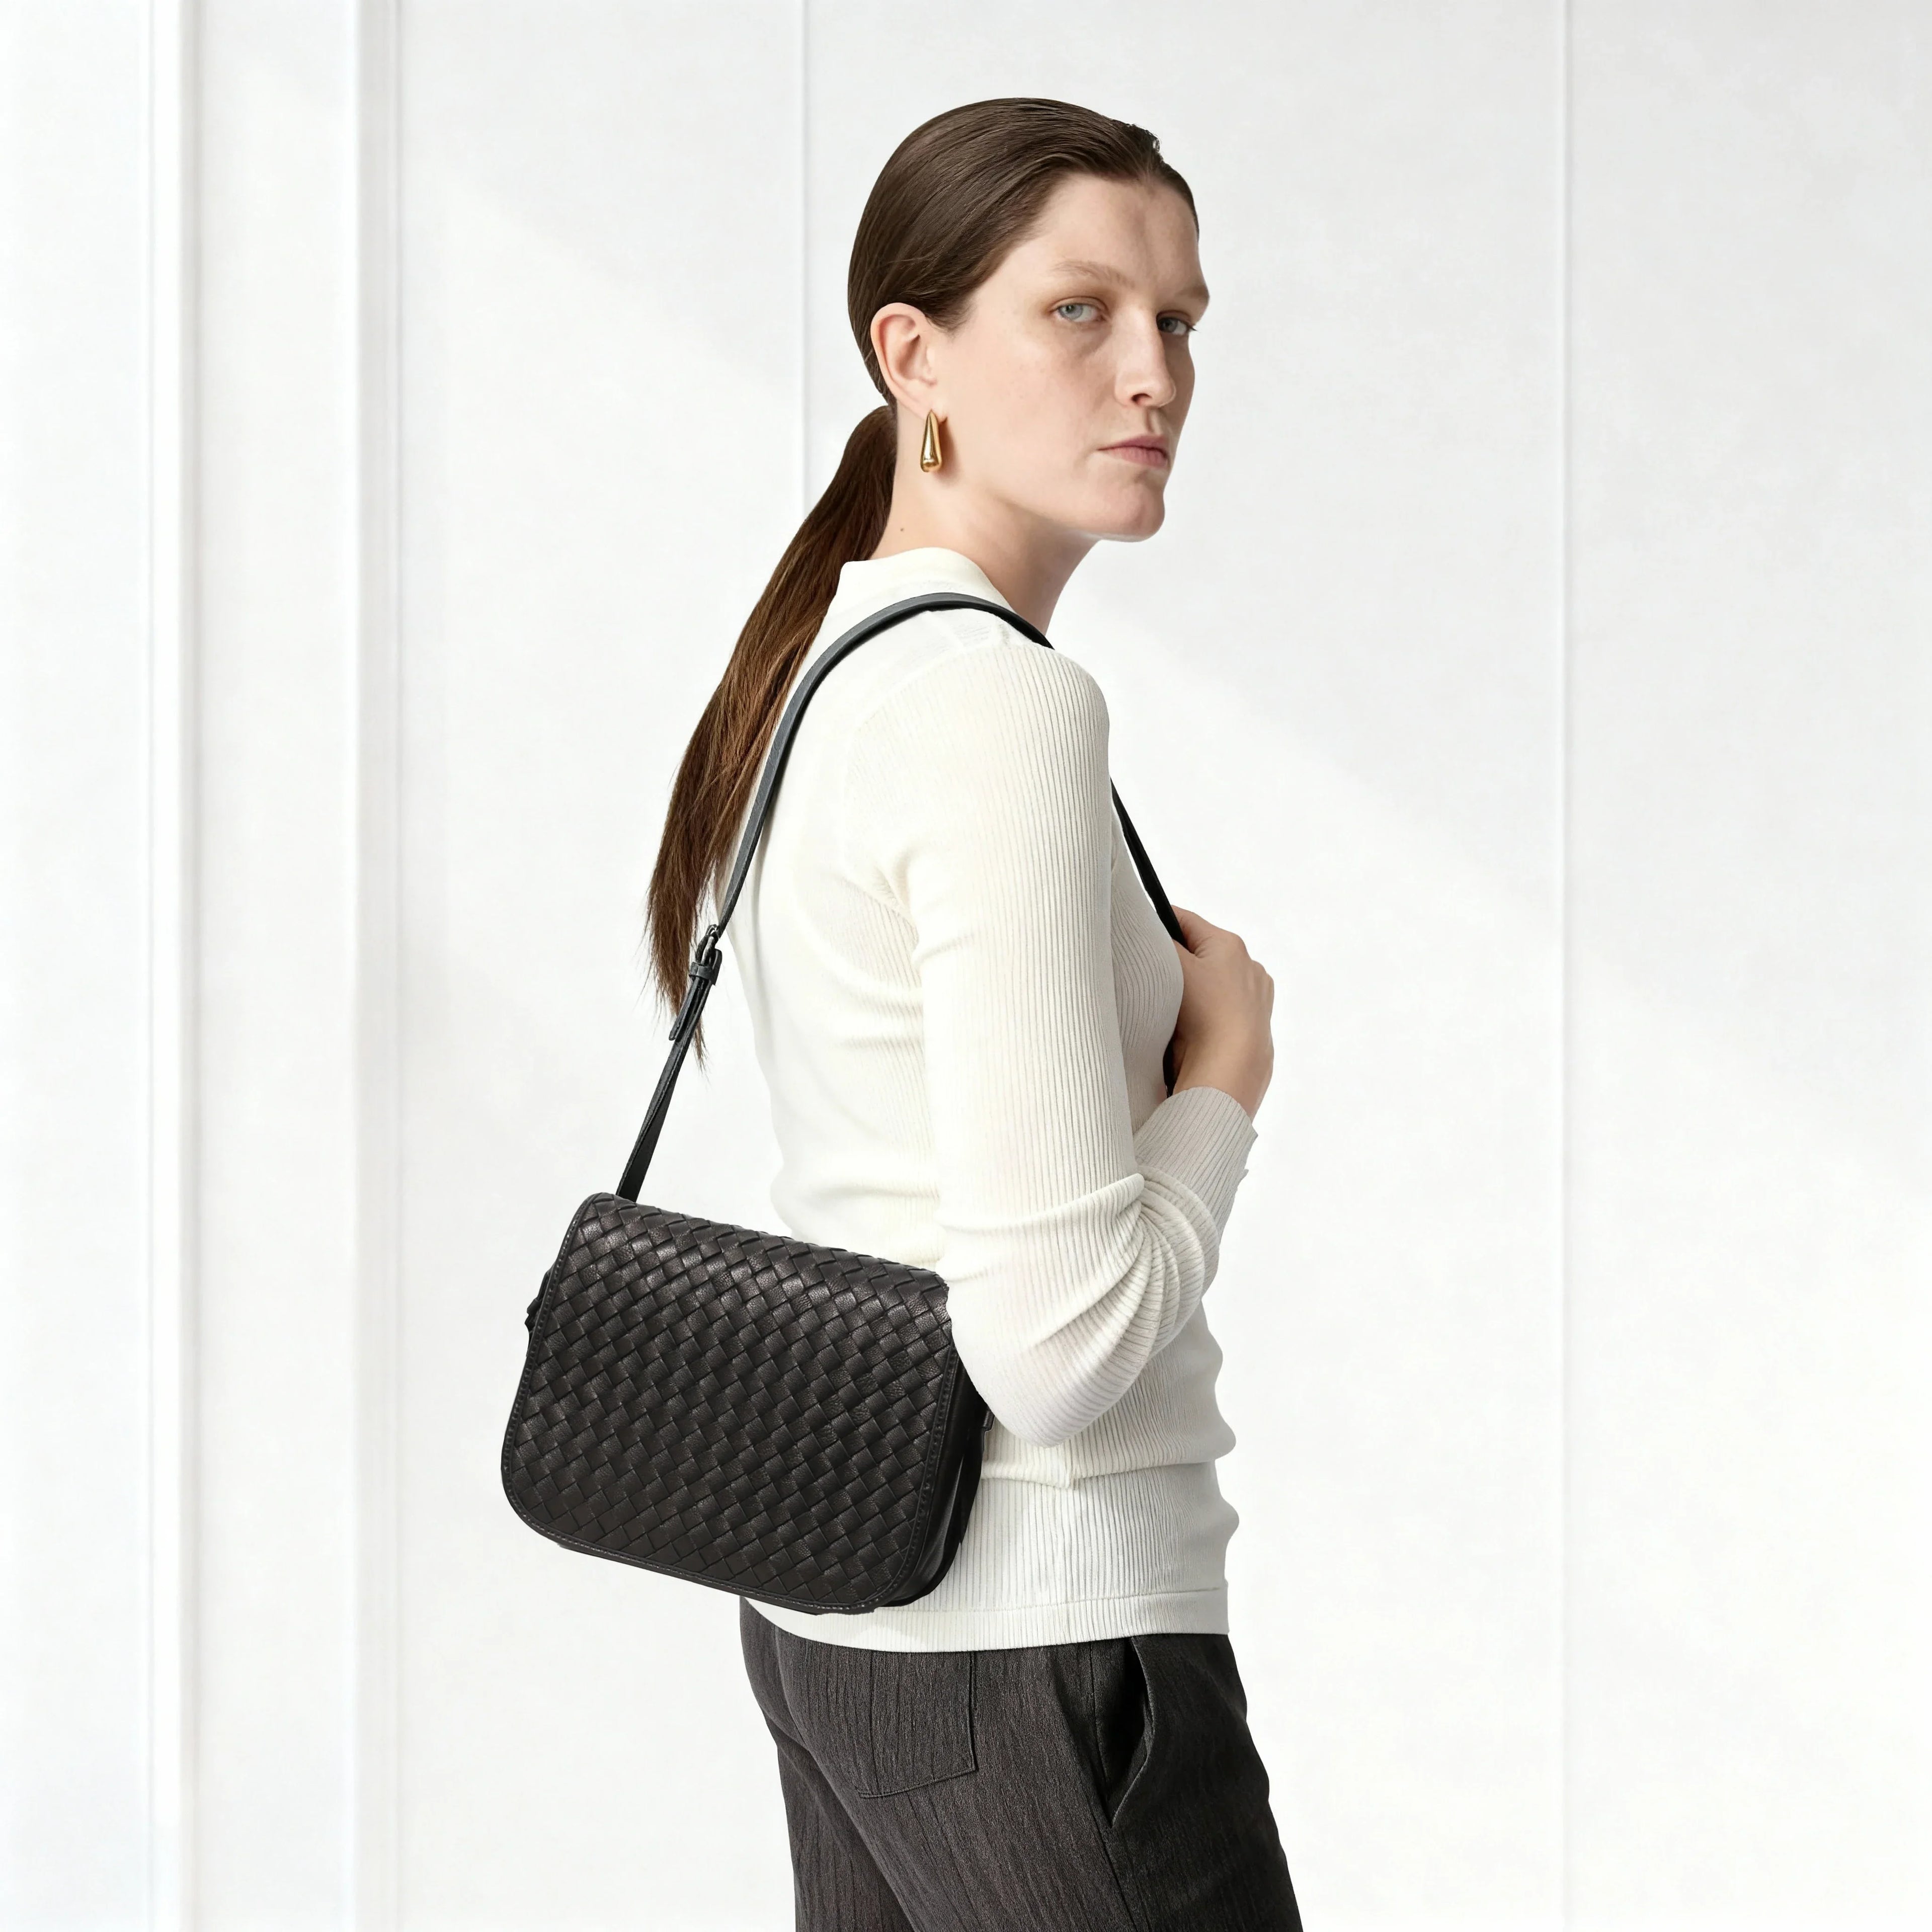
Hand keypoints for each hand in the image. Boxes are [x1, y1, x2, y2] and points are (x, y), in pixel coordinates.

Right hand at [1167, 904, 1273, 1119]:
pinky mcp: (1254, 1026)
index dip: (1158, 925)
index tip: (1138, 937)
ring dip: (1190, 992)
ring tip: (1171, 1010)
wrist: (1232, 1067)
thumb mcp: (1173, 967)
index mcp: (1230, 944)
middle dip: (1175, 965)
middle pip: (1199, 955)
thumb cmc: (1205, 1013)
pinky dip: (1205, 1015)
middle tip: (1151, 979)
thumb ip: (1159, 944)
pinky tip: (1191, 1029)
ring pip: (1210, 984)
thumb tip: (1151, 932)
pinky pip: (1220, 1011)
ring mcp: (1255, 998)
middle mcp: (1248, 966)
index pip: (1185, 921)